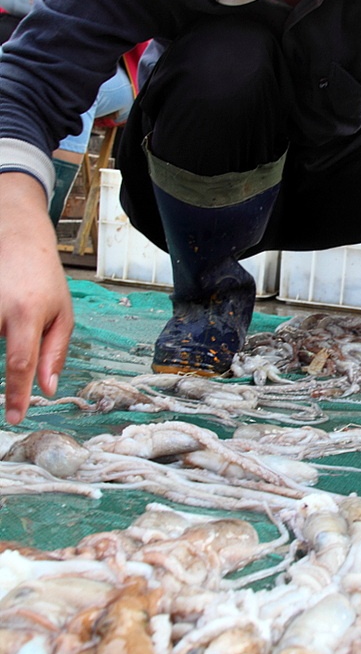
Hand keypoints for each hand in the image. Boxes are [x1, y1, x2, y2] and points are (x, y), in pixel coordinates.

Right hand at [0, 172, 73, 423]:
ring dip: (3, 337)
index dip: (17, 394)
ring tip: (16, 319)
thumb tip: (47, 389)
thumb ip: (54, 352)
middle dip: (4, 369)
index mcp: (26, 313)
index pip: (21, 363)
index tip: (16, 418)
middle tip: (16, 366)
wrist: (16, 235)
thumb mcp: (62, 313)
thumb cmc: (43, 277)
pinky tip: (7, 321)